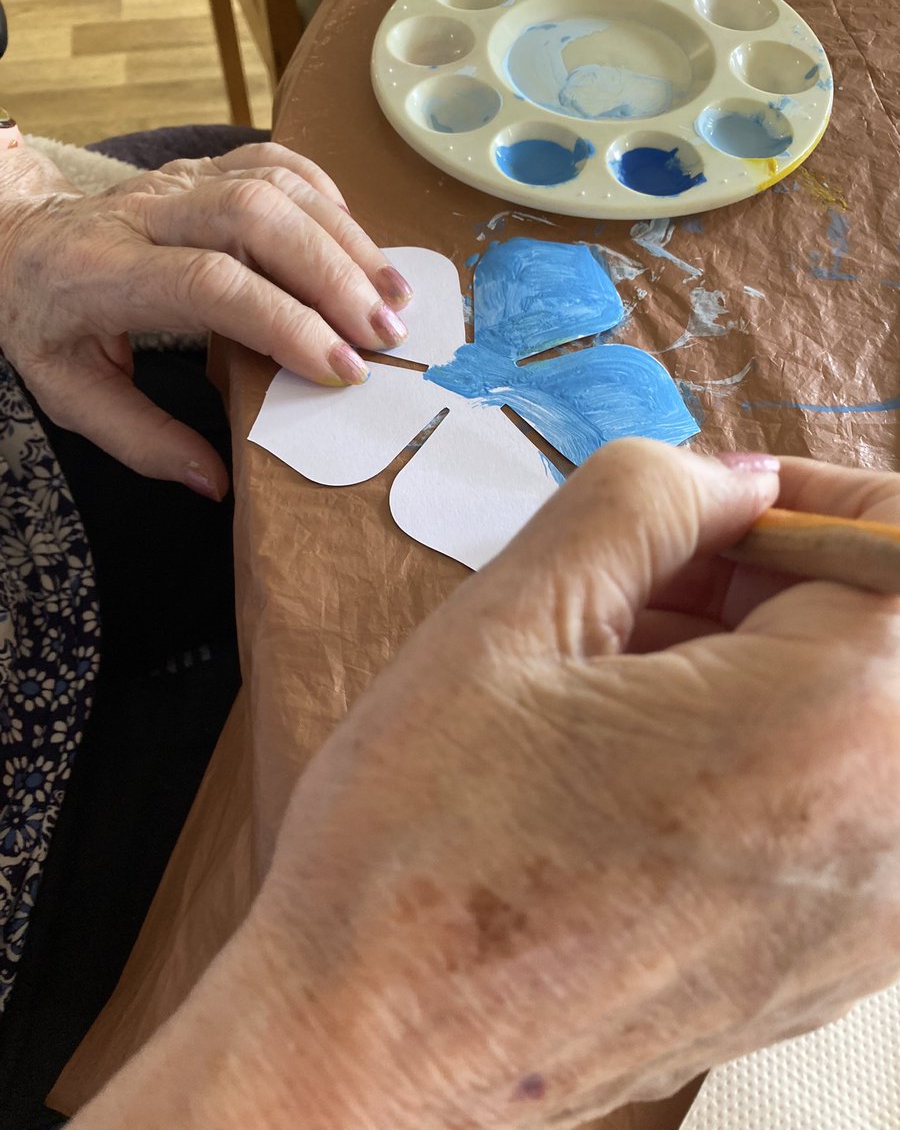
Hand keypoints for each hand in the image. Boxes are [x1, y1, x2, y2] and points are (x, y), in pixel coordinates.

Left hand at [0, 143, 411, 496]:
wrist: (16, 238)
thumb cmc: (45, 321)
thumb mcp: (70, 394)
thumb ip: (141, 441)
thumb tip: (215, 481)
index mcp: (104, 273)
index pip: (212, 285)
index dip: (287, 323)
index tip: (342, 371)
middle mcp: (143, 214)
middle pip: (255, 218)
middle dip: (334, 276)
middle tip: (385, 337)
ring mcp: (176, 181)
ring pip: (275, 185)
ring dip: (346, 240)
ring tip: (393, 299)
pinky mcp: (201, 168)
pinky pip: (276, 163)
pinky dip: (328, 199)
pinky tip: (359, 246)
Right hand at [70, 441, 899, 1129]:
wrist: (365, 1045)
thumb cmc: (422, 847)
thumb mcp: (513, 615)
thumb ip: (646, 499)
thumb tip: (736, 480)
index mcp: (832, 724)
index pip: (896, 542)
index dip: (803, 498)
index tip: (716, 507)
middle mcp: (886, 835)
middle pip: (875, 634)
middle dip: (764, 584)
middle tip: (636, 590)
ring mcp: (863, 921)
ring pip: (848, 720)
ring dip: (753, 666)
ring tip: (611, 685)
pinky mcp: (819, 970)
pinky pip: (829, 811)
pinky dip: (755, 754)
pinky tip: (632, 768)